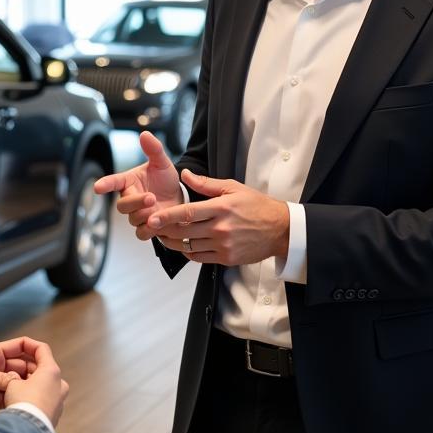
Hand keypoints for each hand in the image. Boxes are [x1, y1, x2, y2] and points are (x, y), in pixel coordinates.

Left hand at [0, 336, 40, 414]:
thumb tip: (17, 384)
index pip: (21, 347)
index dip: (34, 350)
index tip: (47, 358)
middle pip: (23, 369)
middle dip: (33, 375)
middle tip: (43, 385)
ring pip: (17, 386)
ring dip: (25, 391)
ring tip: (34, 398)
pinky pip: (8, 399)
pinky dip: (14, 403)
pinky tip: (21, 407)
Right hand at [4, 339, 68, 427]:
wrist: (29, 432)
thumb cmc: (22, 403)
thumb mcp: (12, 383)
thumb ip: (13, 376)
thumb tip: (13, 378)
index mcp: (51, 371)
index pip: (42, 349)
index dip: (29, 344)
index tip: (20, 344)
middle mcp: (59, 384)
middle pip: (43, 368)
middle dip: (26, 368)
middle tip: (10, 370)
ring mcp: (59, 400)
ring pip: (43, 385)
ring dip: (30, 383)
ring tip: (13, 386)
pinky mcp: (55, 414)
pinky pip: (44, 400)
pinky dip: (34, 397)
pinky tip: (20, 401)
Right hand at [93, 131, 182, 239]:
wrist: (180, 198)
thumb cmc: (166, 179)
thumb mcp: (162, 163)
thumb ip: (154, 149)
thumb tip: (145, 134)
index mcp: (129, 181)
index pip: (113, 182)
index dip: (105, 184)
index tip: (98, 187)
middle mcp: (130, 198)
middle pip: (122, 205)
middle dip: (135, 202)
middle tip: (151, 197)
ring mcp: (137, 214)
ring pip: (132, 219)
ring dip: (144, 216)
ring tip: (158, 211)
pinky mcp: (146, 228)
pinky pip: (141, 233)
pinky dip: (148, 230)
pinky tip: (158, 224)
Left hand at [146, 169, 289, 265]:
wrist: (280, 229)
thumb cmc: (257, 206)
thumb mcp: (233, 188)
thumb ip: (206, 183)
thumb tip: (184, 174)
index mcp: (221, 208)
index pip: (188, 212)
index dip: (167, 216)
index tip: (152, 218)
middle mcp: (221, 228)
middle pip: (184, 232)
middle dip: (164, 231)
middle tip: (152, 227)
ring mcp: (224, 246)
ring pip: (189, 246)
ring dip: (174, 243)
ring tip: (164, 236)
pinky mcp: (227, 258)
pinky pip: (200, 258)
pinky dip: (189, 252)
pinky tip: (184, 245)